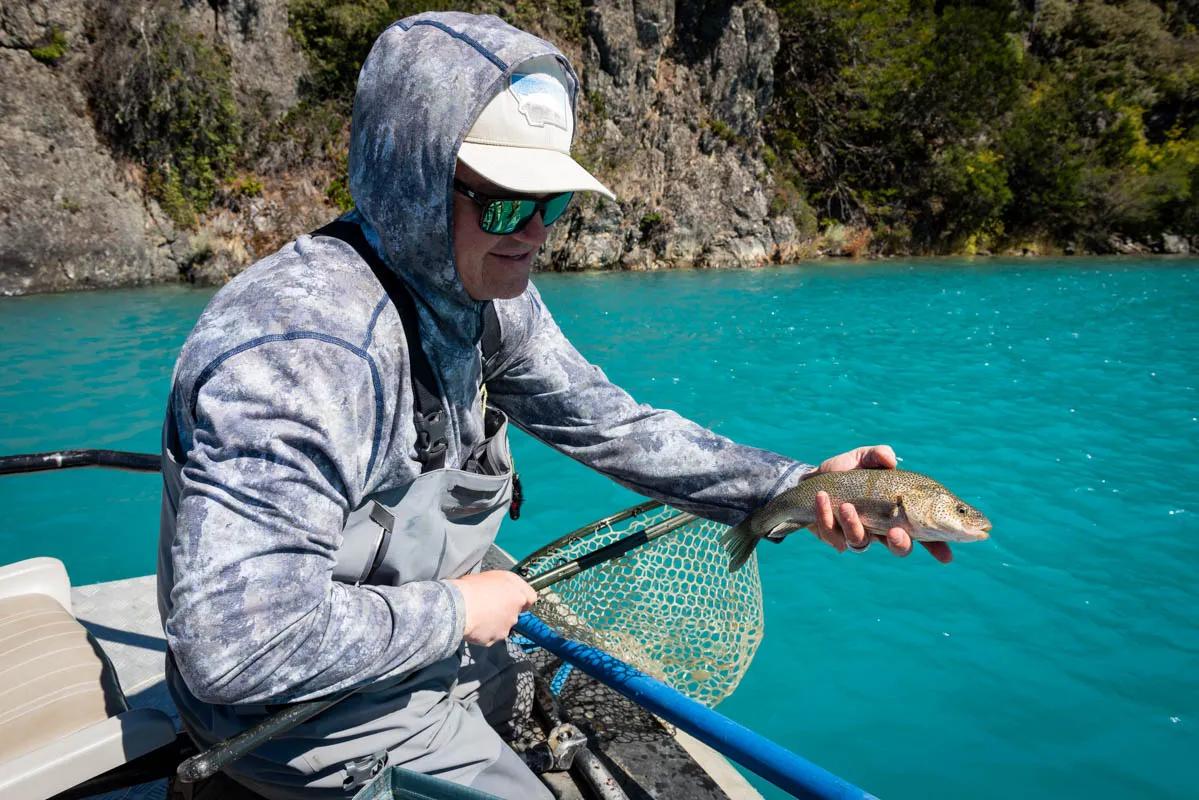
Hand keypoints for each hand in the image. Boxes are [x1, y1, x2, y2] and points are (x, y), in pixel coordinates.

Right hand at [447, 570, 538, 645]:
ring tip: (478, 616)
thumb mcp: (493, 576)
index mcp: (518, 594)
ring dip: (494, 623)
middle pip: (514, 613)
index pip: (531, 598)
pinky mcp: (494, 640)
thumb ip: (505, 586)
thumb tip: (504, 591)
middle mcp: (515, 613)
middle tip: (488, 606)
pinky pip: (490, 636)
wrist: (458, 608)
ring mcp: (505, 628)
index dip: (521, 599)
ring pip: (503, 626)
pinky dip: (484, 632)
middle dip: (504, 611)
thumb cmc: (473, 587)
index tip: (511, 598)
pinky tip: (473, 625)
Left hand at [804, 445, 952, 562]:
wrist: (813, 478)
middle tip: (895, 533)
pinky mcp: (831, 535)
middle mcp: (879, 529)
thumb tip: (891, 460)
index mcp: (896, 514)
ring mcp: (855, 534)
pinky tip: (822, 498)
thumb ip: (877, 455)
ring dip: (854, 525)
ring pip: (860, 543)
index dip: (936, 546)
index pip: (923, 533)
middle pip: (898, 548)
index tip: (947, 556)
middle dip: (900, 545)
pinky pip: (831, 534)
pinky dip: (826, 515)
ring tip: (846, 506)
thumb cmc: (847, 471)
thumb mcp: (863, 457)